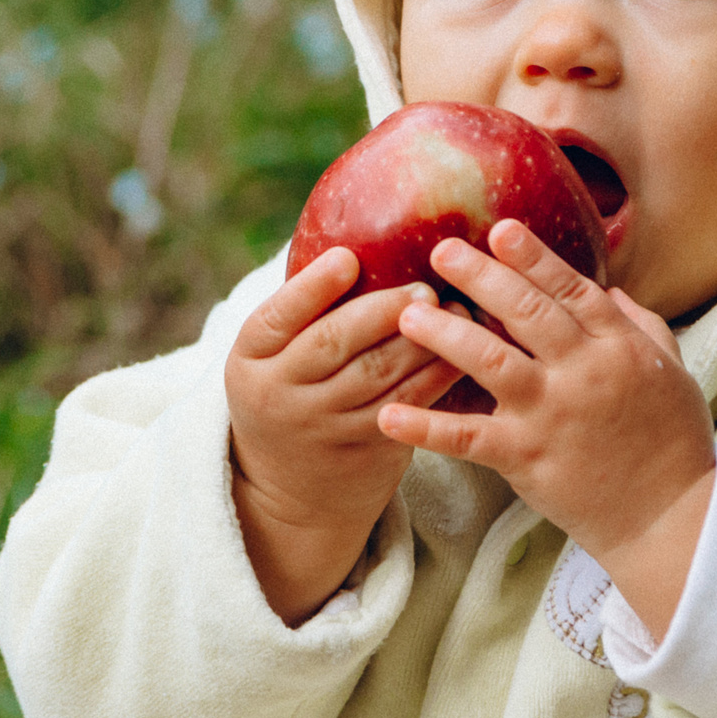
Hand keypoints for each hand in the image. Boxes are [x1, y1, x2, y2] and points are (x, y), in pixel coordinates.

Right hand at [225, 247, 460, 623]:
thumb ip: (306, 309)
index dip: (313, 288)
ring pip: (377, 376)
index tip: (348, 257)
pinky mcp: (364, 446)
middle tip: (423, 286)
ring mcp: (322, 424)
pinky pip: (407, 404)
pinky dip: (438, 374)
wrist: (291, 487)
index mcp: (251, 356)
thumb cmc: (293, 386)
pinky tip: (465, 348)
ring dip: (422, 340)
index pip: (277, 316)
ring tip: (457, 308)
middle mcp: (280, 392)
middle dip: (381, 311)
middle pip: (333, 344)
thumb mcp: (275, 354)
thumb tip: (360, 230)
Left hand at [379, 220, 716, 637]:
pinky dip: (427, 427)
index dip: (533, 258)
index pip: (570, 289)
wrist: (671, 518)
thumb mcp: (673, 373)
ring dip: (446, 334)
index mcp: (618, 347)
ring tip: (407, 315)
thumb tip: (609, 290)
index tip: (500, 229)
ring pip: (490, 361)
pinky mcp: (526, 458)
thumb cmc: (674, 443)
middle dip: (480, 276)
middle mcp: (583, 372)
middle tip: (441, 251)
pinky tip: (389, 414)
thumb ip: (640, 326)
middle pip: (524, 312)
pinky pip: (468, 438)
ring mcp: (552, 414)